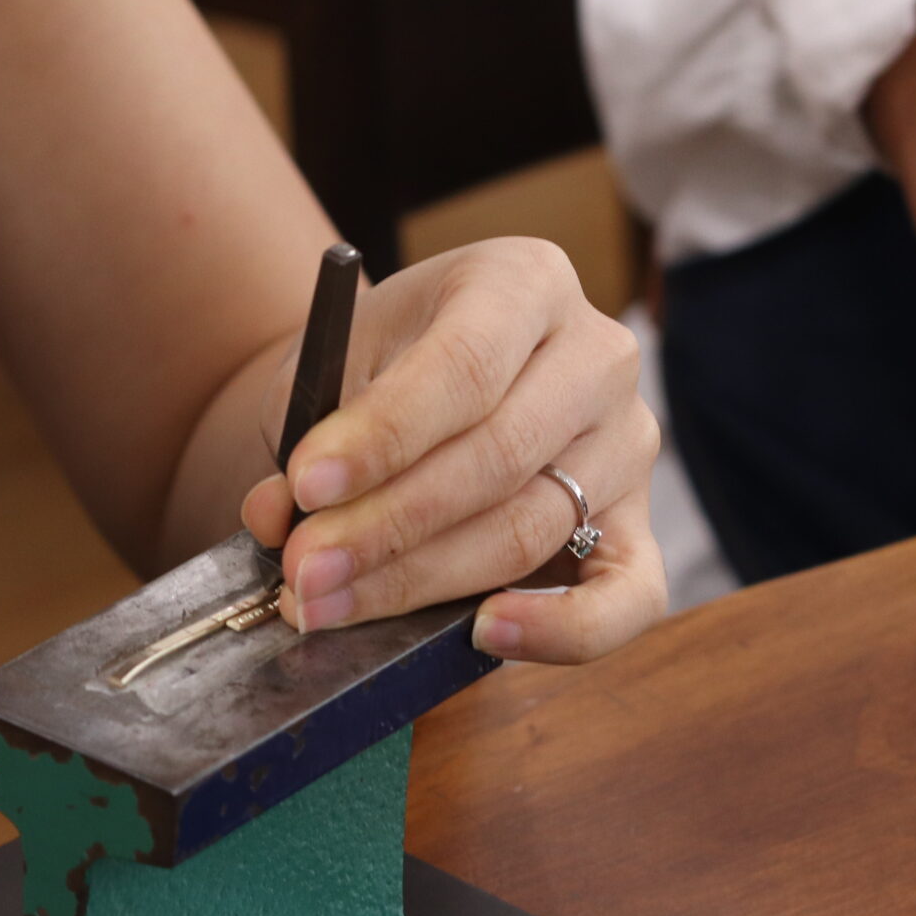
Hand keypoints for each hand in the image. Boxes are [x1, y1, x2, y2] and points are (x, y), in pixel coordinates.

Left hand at [239, 238, 666, 662]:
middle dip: (386, 525)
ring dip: (421, 581)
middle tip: (303, 569)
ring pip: (532, 528)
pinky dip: (563, 630)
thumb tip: (277, 515)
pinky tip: (486, 634)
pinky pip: (629, 596)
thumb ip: (306, 434)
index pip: (464, 364)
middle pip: (498, 456)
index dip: (383, 435)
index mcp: (524, 281)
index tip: (305, 484)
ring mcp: (628, 444)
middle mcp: (597, 356)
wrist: (423, 386)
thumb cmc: (381, 370)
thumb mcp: (330, 371)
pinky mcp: (639, 526)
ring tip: (329, 603)